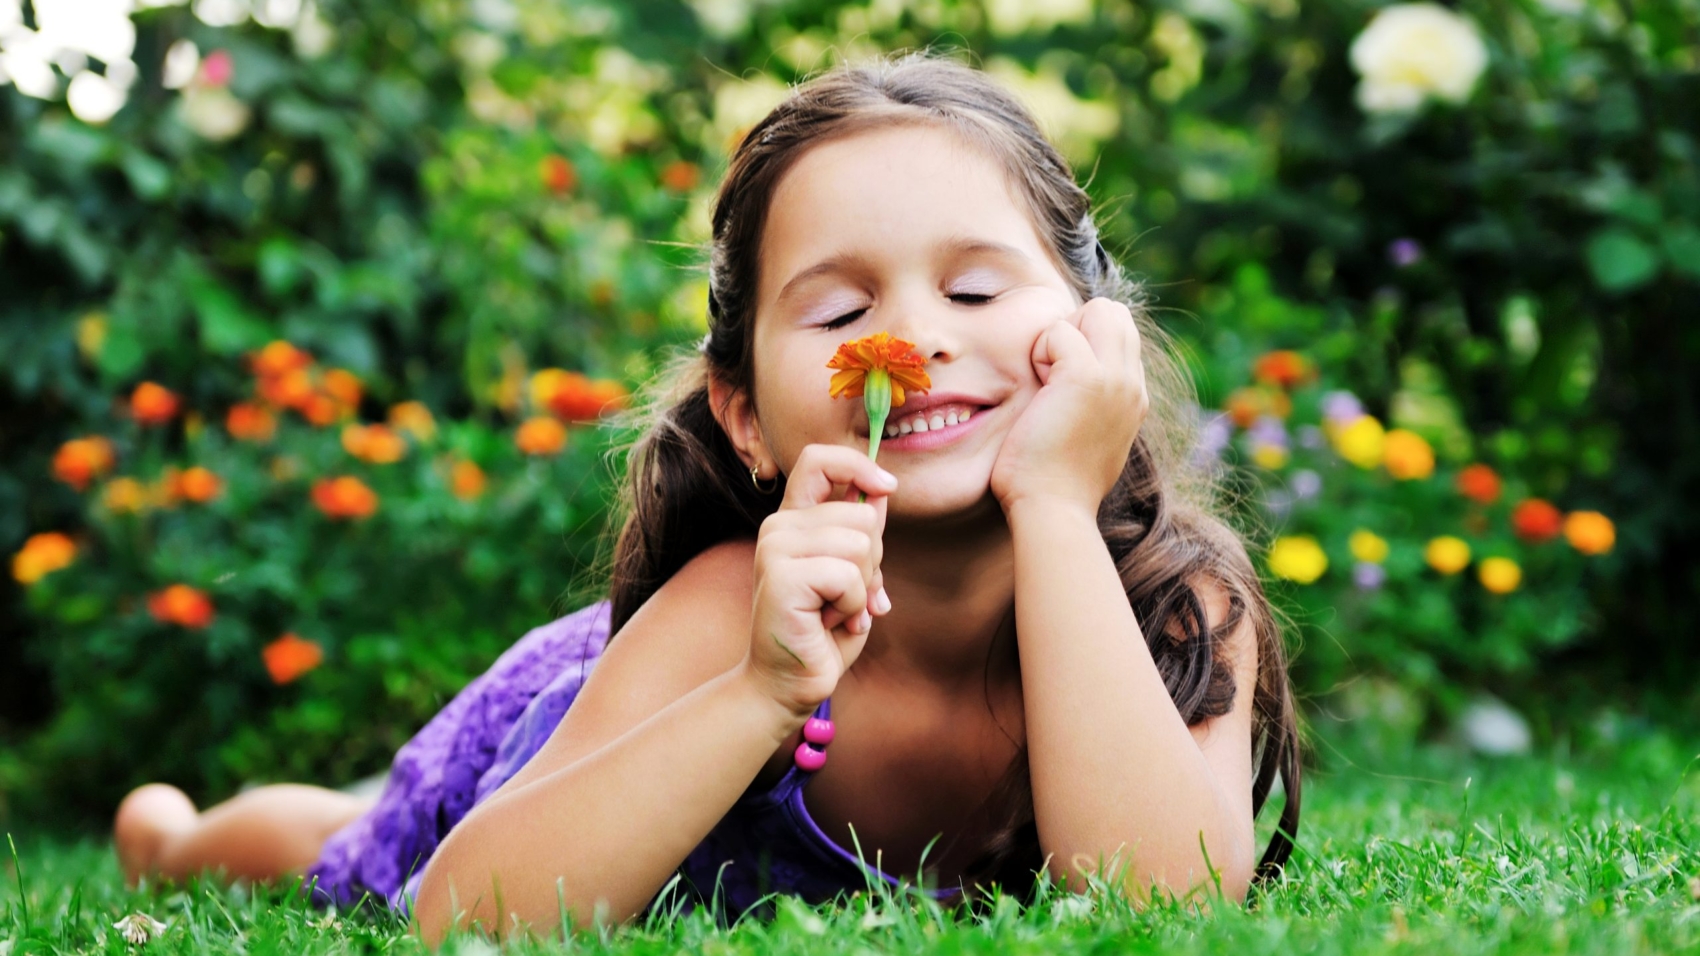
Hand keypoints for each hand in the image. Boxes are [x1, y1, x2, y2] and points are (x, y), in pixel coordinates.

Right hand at [741, 444, 896, 716]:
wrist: (787, 684)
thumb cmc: (822, 632)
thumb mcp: (854, 576)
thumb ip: (863, 534)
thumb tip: (881, 493)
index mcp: (794, 520)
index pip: (819, 459)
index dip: (859, 465)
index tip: (886, 489)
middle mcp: (779, 526)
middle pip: (862, 514)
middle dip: (874, 561)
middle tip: (850, 597)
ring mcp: (775, 548)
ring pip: (860, 543)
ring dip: (863, 588)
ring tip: (839, 611)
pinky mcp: (780, 577)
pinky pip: (847, 576)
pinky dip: (853, 606)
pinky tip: (831, 623)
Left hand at [990, 297, 1149, 515]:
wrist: (1053, 511)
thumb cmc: (1053, 485)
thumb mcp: (1087, 440)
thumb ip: (1092, 408)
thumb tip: (1065, 386)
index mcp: (1134, 398)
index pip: (1118, 333)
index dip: (1082, 342)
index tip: (1059, 383)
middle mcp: (1133, 385)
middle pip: (1114, 312)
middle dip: (1075, 328)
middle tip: (1050, 374)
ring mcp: (1115, 379)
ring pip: (1098, 309)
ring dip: (1059, 338)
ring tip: (1046, 384)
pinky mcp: (1087, 378)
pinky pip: (1059, 331)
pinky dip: (1040, 352)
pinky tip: (1038, 391)